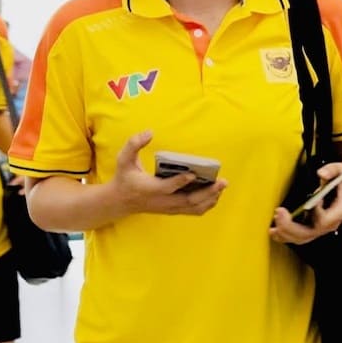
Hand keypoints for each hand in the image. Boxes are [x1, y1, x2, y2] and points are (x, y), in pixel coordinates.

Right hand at [112, 130, 226, 216]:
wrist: (120, 201)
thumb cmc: (124, 177)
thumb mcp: (123, 159)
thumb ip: (134, 144)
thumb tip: (149, 132)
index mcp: (150, 189)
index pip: (167, 187)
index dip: (180, 181)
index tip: (193, 173)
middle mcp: (162, 201)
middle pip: (188, 201)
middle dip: (207, 192)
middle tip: (222, 181)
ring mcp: (168, 207)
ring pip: (193, 208)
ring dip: (210, 198)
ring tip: (221, 186)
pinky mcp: (172, 210)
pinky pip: (192, 210)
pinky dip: (206, 204)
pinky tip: (215, 194)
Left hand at [269, 163, 341, 244]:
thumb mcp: (341, 170)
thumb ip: (331, 170)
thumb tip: (321, 174)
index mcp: (339, 211)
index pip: (326, 221)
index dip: (316, 213)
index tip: (311, 201)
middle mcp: (329, 224)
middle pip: (310, 233)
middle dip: (292, 227)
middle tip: (278, 212)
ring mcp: (320, 229)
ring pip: (302, 238)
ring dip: (285, 234)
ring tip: (271, 228)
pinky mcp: (312, 229)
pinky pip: (298, 237)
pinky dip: (284, 236)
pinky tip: (273, 231)